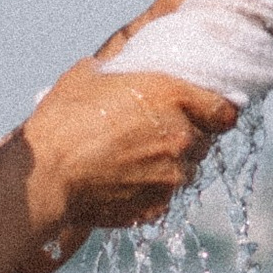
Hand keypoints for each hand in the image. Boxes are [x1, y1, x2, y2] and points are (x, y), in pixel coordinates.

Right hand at [0, 60, 239, 272]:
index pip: (225, 109)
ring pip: (186, 170)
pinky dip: (151, 190)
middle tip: (155, 135)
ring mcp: (172, 176)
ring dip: (169, 165)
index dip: (217, 112)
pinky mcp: (158, 205)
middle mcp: (182, 136)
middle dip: (186, 138)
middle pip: (204, 141)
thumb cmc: (64, 120)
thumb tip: (117, 68)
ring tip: (134, 160)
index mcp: (173, 96)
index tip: (207, 114)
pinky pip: (165, 196)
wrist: (47, 174)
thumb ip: (119, 70)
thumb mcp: (89, 75)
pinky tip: (123, 181)